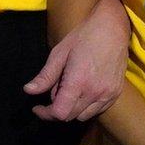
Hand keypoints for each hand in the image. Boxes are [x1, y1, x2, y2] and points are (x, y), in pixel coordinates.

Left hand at [24, 0, 129, 121]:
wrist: (113, 27)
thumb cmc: (84, 36)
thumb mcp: (60, 52)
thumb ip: (45, 76)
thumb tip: (28, 90)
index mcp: (78, 81)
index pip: (59, 113)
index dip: (45, 113)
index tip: (37, 107)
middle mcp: (94, 92)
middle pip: (70, 116)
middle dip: (56, 108)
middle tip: (54, 90)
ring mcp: (108, 94)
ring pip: (83, 116)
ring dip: (72, 108)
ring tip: (69, 88)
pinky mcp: (115, 93)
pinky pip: (97, 110)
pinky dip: (86, 106)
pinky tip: (83, 90)